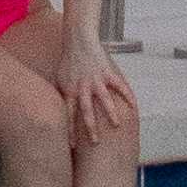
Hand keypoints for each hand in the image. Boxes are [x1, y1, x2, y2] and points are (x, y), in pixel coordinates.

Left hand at [58, 24, 138, 147]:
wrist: (78, 39)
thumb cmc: (67, 61)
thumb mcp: (57, 79)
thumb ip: (58, 97)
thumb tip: (53, 114)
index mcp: (70, 91)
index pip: (69, 115)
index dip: (71, 131)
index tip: (73, 147)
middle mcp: (83, 87)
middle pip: (86, 110)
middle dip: (91, 127)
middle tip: (95, 143)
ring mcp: (96, 79)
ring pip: (104, 99)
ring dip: (110, 112)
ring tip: (116, 125)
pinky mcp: (107, 72)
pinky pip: (119, 85)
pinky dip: (127, 95)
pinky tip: (134, 106)